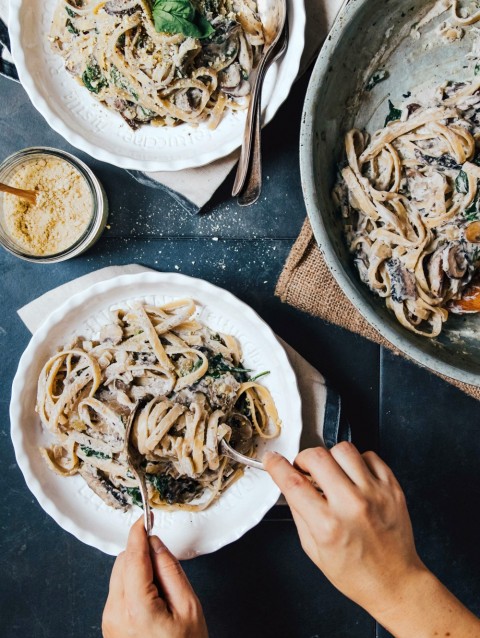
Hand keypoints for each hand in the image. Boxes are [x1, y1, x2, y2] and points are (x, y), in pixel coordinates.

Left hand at [102, 517, 207, 637]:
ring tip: (162, 592)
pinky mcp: (110, 625)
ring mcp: (109, 621)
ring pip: (119, 574)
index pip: (133, 556)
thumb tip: (156, 544)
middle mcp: (115, 612)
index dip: (139, 532)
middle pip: (122, 562)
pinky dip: (133, 585)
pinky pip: (119, 591)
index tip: (145, 518)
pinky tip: (152, 600)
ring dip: (137, 570)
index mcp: (135, 606)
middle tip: (166, 567)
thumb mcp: (188, 606)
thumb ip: (170, 569)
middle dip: (141, 554)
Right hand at [264, 442, 421, 616]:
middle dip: (303, 459)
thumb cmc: (356, 573)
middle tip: (305, 470)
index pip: (293, 482)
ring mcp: (375, 494)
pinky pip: (369, 455)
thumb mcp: (314, 550)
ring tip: (333, 474)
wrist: (396, 582)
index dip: (277, 466)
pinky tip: (355, 477)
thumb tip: (288, 482)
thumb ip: (300, 512)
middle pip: (317, 457)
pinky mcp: (392, 488)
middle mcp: (352, 505)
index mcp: (328, 526)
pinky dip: (357, 462)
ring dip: (331, 458)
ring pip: (343, 449)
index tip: (273, 460)